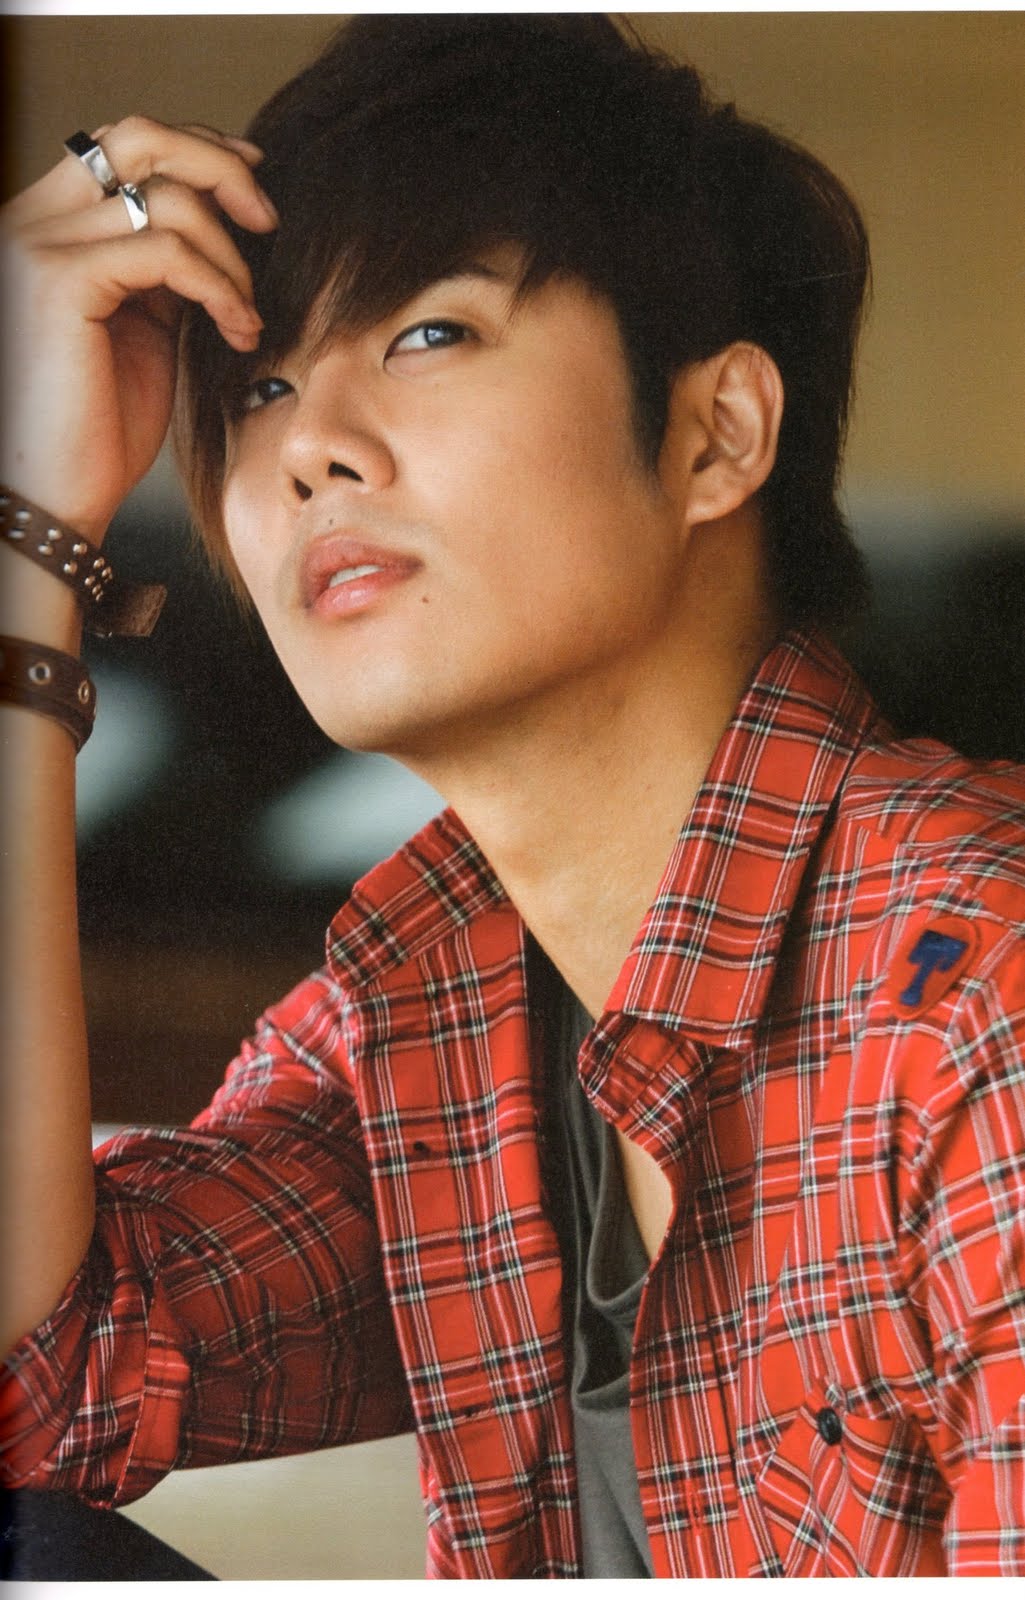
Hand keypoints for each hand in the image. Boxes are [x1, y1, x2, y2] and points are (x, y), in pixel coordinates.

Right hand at [0, 117, 277, 541]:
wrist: (54, 497)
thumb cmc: (97, 431)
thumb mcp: (141, 330)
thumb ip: (164, 271)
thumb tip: (222, 224)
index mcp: (46, 227)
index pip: (121, 146)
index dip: (195, 149)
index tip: (254, 185)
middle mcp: (29, 221)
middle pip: (138, 136)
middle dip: (220, 168)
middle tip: (269, 221)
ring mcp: (37, 245)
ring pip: (166, 197)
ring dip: (231, 256)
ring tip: (247, 316)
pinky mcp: (60, 280)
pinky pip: (168, 250)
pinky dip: (220, 285)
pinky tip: (237, 329)